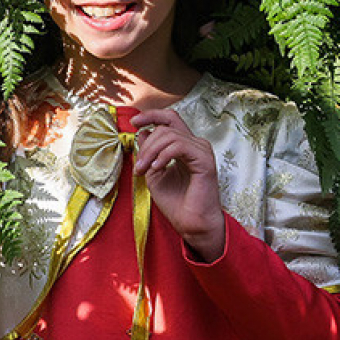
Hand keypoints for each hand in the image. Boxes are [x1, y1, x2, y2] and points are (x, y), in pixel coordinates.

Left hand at [130, 109, 224, 260]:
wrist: (190, 223)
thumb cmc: (175, 202)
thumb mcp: (153, 173)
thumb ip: (148, 153)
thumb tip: (142, 132)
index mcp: (184, 146)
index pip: (170, 119)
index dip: (152, 115)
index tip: (134, 122)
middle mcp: (195, 145)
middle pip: (166, 126)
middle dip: (146, 144)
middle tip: (137, 167)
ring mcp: (202, 150)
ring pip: (169, 136)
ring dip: (150, 153)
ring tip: (143, 171)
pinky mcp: (205, 160)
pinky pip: (179, 146)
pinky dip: (163, 156)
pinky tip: (156, 168)